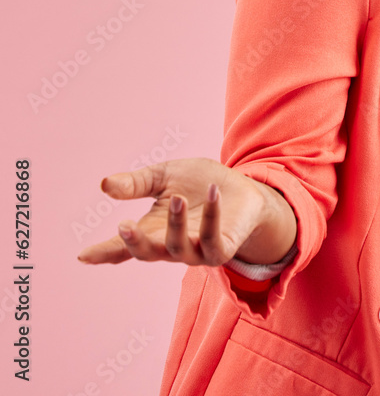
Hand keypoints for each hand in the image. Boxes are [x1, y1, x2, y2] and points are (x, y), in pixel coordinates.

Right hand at [76, 157, 294, 267]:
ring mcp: (197, 251)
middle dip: (134, 243)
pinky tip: (213, 193)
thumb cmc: (200, 184)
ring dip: (176, 223)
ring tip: (177, 197)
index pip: (125, 247)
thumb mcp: (166, 176)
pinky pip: (214, 239)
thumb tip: (105, 184)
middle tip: (123, 225)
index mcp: (153, 231)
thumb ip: (138, 183)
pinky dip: (212, 217)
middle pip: (147, 253)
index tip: (83, 256)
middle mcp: (171, 246)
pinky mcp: (222, 250)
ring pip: (179, 248)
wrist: (243, 189)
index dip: (105, 253)